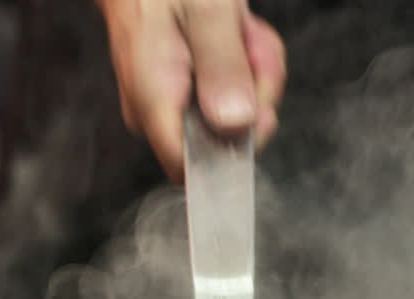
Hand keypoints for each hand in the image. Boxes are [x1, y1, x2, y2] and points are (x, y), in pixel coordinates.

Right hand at [96, 0, 285, 180]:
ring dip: (254, 68)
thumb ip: (222, 65)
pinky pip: (232, 92)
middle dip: (255, 91)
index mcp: (153, 98)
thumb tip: (236, 124)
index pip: (191, 168)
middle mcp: (157, 110)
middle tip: (249, 43)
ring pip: (237, 112)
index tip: (260, 110)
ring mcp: (172, 101)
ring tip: (239, 28)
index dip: (234, 149)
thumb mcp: (205, 9)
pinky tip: (236, 32)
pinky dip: (247, 60)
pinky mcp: (187, 90)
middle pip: (225, 137)